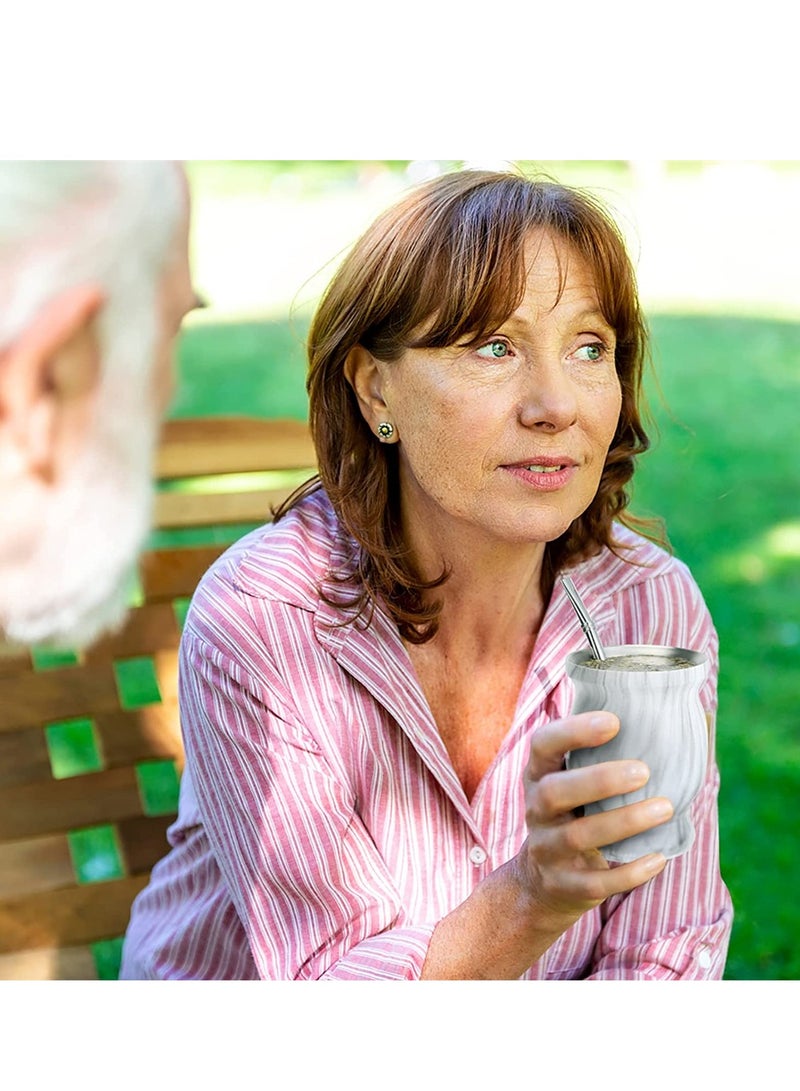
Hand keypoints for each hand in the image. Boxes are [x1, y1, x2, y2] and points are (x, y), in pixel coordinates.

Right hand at [517, 711, 671, 929]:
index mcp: (540, 774)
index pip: (544, 744)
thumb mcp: (578, 780)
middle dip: (598, 779)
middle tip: (643, 771)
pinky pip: (595, 883)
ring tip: (665, 808)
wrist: (543, 882)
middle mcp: (535, 809)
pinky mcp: (563, 885)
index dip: (572, 730)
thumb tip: (697, 715)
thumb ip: (618, 750)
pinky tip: (659, 858)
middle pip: (553, 792)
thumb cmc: (579, 813)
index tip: (614, 721)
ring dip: (624, 822)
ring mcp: (546, 849)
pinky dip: (628, 872)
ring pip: (578, 837)